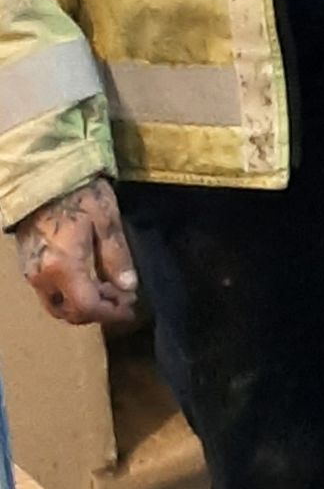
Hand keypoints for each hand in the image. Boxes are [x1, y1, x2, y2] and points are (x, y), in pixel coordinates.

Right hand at [13, 178, 138, 325]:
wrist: (43, 176)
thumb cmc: (79, 195)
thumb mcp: (107, 222)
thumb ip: (117, 257)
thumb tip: (129, 287)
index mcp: (63, 267)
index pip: (86, 306)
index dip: (111, 312)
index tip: (131, 308)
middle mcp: (41, 276)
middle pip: (68, 312)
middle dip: (98, 312)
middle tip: (123, 298)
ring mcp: (30, 272)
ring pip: (56, 305)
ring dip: (84, 305)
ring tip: (110, 289)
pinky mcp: (27, 265)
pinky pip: (49, 292)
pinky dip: (71, 294)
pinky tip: (91, 280)